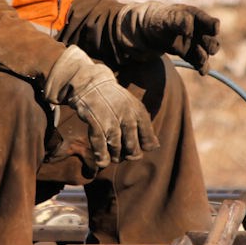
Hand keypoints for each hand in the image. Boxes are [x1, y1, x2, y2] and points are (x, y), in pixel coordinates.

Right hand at [44, 46, 159, 166]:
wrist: (90, 84)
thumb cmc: (113, 99)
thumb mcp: (132, 106)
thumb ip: (143, 125)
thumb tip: (154, 146)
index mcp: (139, 112)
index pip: (148, 141)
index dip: (143, 148)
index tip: (136, 147)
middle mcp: (127, 117)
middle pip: (133, 149)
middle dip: (128, 155)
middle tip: (124, 155)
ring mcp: (111, 120)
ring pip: (117, 150)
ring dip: (115, 157)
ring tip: (113, 156)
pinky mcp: (95, 123)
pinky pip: (100, 147)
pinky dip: (102, 157)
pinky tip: (102, 161)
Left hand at [140, 3, 220, 74]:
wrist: (150, 31)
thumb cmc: (160, 19)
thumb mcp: (167, 18)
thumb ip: (178, 20)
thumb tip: (189, 29)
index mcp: (197, 18)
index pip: (212, 23)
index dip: (213, 27)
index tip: (212, 31)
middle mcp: (201, 32)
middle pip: (212, 41)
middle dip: (210, 45)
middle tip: (201, 47)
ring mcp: (197, 44)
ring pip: (207, 53)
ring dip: (204, 57)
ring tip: (200, 60)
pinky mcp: (191, 55)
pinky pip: (200, 63)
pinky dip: (203, 68)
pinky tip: (202, 72)